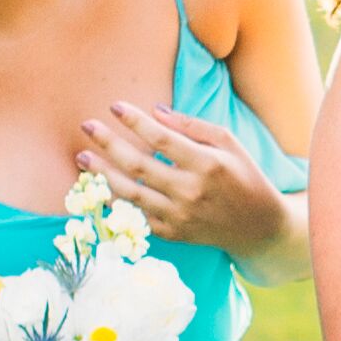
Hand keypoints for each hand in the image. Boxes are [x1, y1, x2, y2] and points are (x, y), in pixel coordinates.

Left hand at [78, 99, 290, 255]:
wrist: (258, 226)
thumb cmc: (244, 176)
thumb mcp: (229, 143)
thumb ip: (193, 126)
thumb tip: (155, 111)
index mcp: (207, 164)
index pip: (161, 138)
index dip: (135, 121)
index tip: (114, 106)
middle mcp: (191, 191)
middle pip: (138, 165)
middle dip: (108, 143)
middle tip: (86, 127)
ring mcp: (180, 216)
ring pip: (130, 193)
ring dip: (101, 174)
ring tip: (82, 158)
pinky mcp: (173, 234)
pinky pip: (136, 217)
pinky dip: (115, 203)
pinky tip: (99, 188)